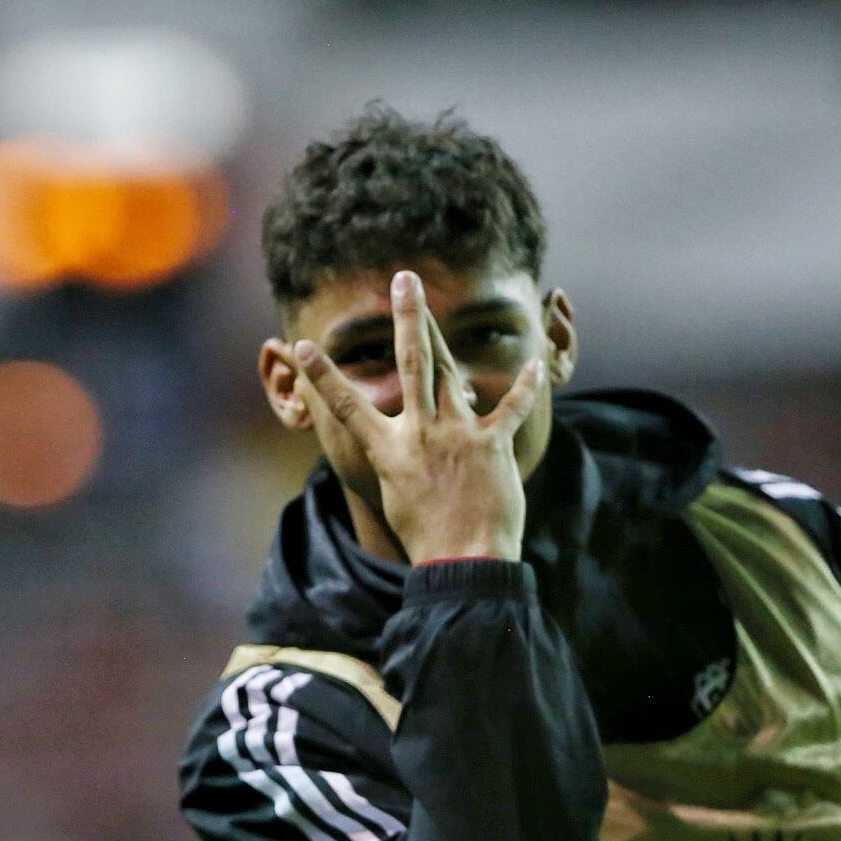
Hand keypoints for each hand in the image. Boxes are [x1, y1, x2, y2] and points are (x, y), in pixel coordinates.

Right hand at [295, 270, 545, 564]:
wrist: (464, 561)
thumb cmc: (425, 535)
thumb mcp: (395, 492)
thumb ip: (397, 457)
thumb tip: (396, 442)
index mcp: (389, 449)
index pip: (347, 405)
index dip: (323, 375)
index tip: (304, 346)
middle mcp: (420, 433)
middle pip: (412, 362)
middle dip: (407, 317)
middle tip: (404, 280)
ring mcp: (458, 435)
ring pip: (450, 369)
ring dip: (446, 331)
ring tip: (440, 302)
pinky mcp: (492, 446)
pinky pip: (511, 408)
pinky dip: (525, 388)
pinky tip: (536, 365)